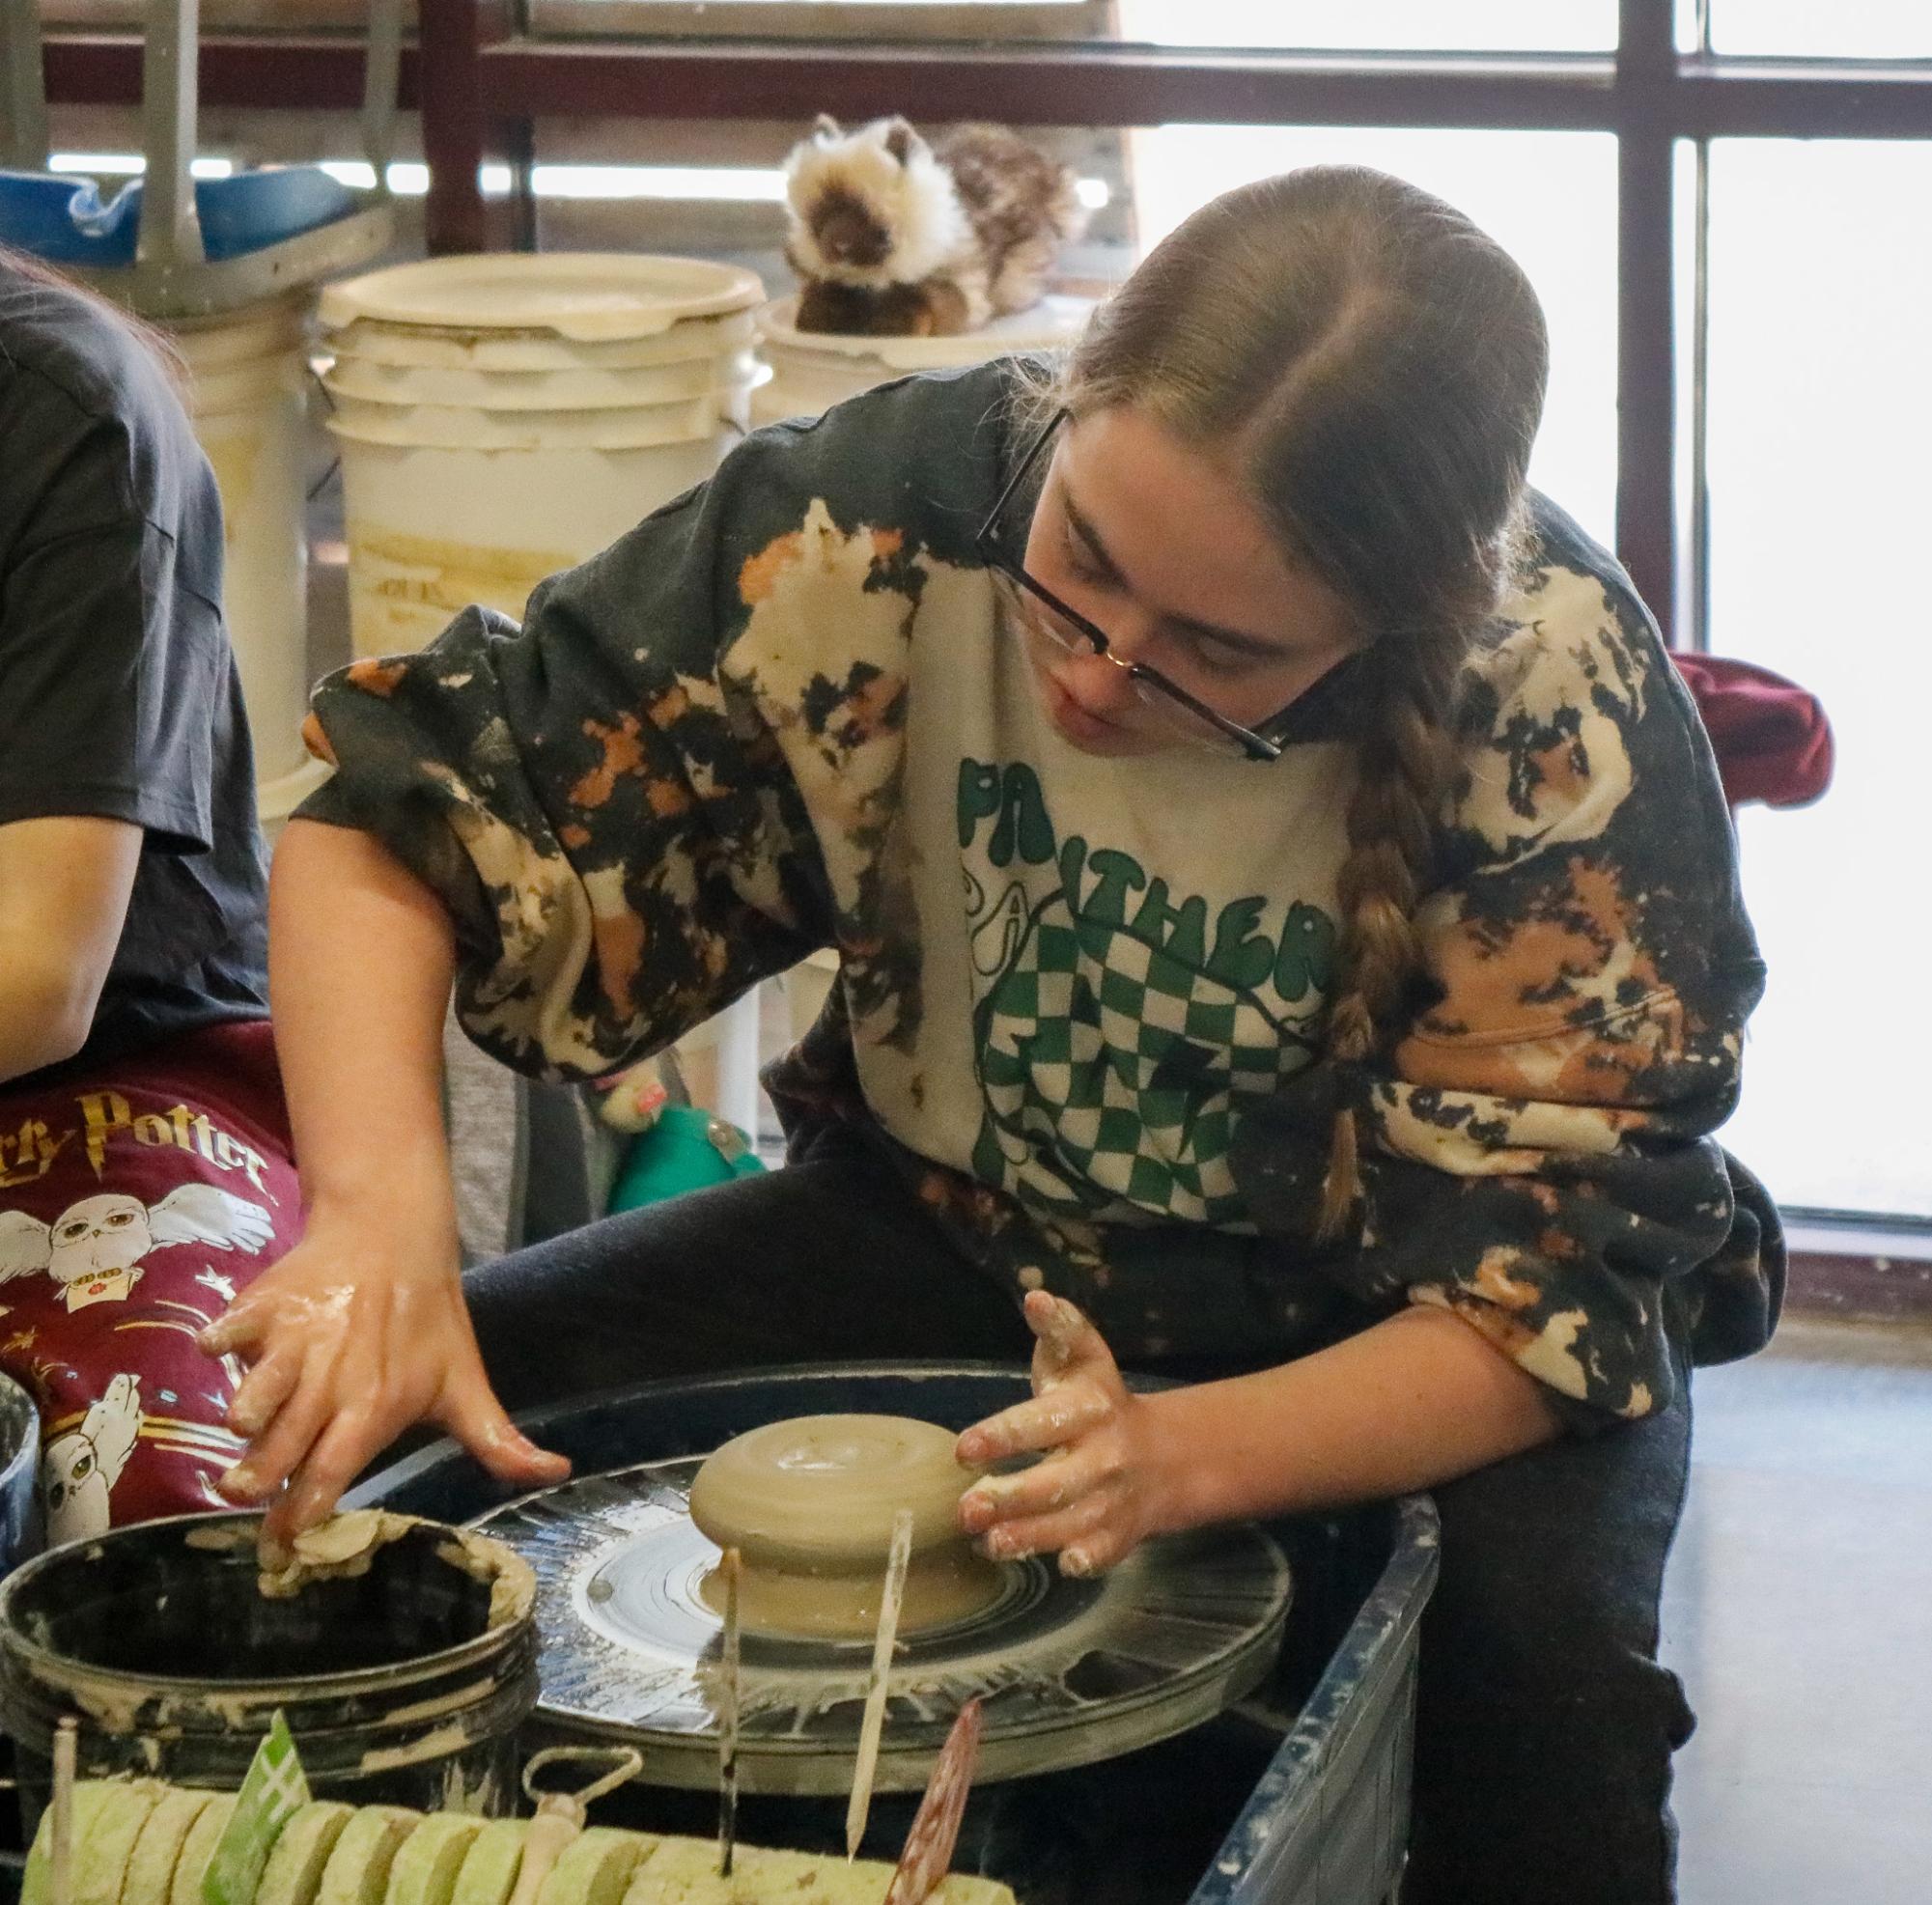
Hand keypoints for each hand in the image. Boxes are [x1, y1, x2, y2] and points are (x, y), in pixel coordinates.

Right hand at [198, 1211, 567, 1558]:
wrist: (394, 1234)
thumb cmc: (430, 1320)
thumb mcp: (466, 1383)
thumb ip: (498, 1440)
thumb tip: (556, 1472)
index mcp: (374, 1408)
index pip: (333, 1473)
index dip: (303, 1514)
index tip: (281, 1545)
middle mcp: (331, 1382)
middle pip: (281, 1449)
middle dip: (255, 1481)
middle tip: (240, 1493)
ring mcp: (294, 1344)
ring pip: (252, 1397)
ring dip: (242, 1417)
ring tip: (242, 1428)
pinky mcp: (263, 1308)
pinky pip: (226, 1333)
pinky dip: (218, 1343)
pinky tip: (220, 1349)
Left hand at [953, 1290, 1168, 1577]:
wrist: (1164, 1455)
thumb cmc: (1097, 1401)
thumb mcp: (1083, 1359)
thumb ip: (1059, 1330)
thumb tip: (1035, 1296)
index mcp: (1089, 1409)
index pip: (1043, 1423)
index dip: (1005, 1436)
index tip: (965, 1449)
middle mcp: (1102, 1456)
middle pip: (1056, 1483)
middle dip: (1010, 1498)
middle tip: (967, 1507)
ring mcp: (1111, 1500)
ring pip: (1070, 1524)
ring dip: (1029, 1536)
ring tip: (987, 1542)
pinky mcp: (1118, 1536)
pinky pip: (1103, 1553)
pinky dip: (1085, 1560)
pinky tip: (1062, 1565)